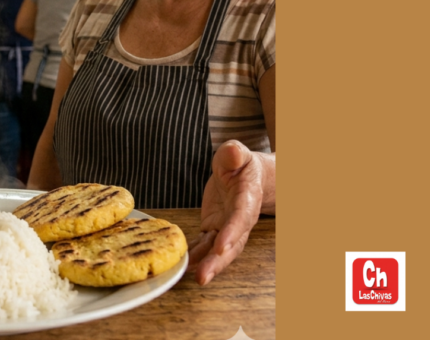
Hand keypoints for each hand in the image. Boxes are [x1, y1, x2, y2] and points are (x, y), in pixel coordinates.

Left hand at [188, 140, 265, 284]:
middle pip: (230, 245)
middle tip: (203, 277)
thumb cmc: (240, 163)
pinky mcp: (213, 228)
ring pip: (217, 250)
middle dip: (217, 261)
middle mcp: (238, 219)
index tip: (222, 245)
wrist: (245, 175)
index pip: (239, 218)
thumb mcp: (237, 153)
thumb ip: (234, 154)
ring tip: (193, 278)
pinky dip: (195, 255)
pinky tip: (183, 265)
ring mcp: (225, 227)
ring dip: (206, 264)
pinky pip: (204, 245)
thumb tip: (232, 151)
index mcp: (246, 200)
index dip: (232, 232)